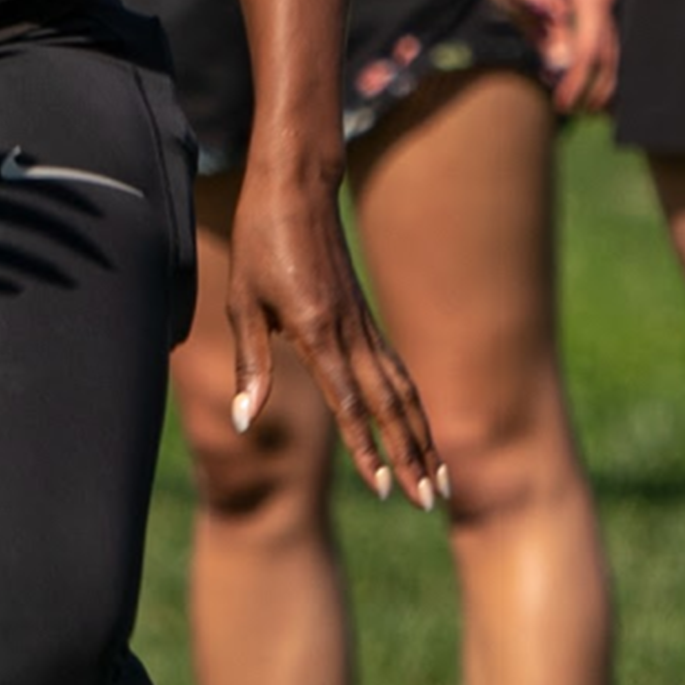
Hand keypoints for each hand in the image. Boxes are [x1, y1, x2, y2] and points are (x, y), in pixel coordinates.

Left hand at [226, 160, 441, 506]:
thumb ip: (251, 362)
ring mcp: (363, 324)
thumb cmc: (261, 238)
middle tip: (432, 501)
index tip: (383, 488)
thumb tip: (244, 419)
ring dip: (423, 436)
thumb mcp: (243, 299)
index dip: (367, 448)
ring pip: (402, 391)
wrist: (296, 183)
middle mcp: (350, 332)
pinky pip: (395, 370)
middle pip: (390, 406)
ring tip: (442, 479)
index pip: (349, 403)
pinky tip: (420, 428)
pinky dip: (412, 405)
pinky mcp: (363, 317)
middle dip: (413, 456)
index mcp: (319, 330)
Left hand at [536, 0, 619, 116]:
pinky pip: (607, 29)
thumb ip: (550, 17)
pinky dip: (598, 52)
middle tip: (577, 111)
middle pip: (608, 57)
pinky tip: (581, 58)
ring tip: (588, 98)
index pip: (589, 53)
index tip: (561, 104)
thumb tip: (554, 59)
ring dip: (600, 74)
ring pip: (612, 44)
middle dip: (593, 87)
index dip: (576, 82)